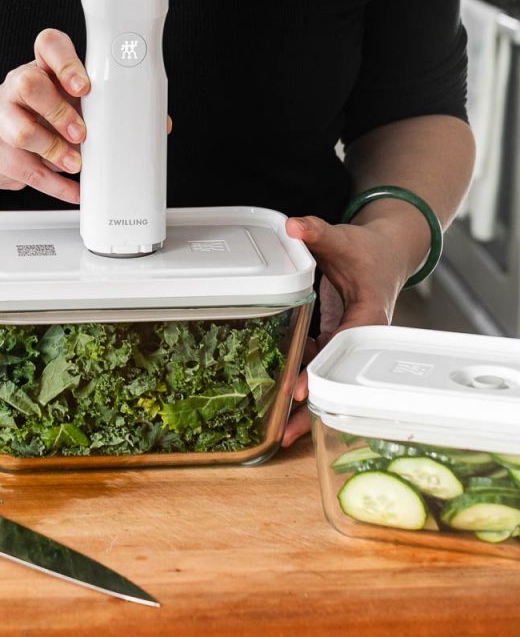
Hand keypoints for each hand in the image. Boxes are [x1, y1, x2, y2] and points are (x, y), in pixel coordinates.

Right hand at [0, 29, 89, 203]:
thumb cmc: (43, 119)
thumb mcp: (68, 103)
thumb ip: (94, 106)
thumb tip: (138, 123)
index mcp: (41, 66)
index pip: (48, 45)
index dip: (66, 63)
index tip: (84, 87)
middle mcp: (15, 83)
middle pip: (29, 83)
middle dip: (60, 112)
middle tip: (81, 134)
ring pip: (20, 130)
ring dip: (54, 150)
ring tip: (73, 164)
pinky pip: (22, 167)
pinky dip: (53, 185)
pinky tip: (72, 190)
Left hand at [280, 213, 406, 446]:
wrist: (386, 256)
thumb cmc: (367, 251)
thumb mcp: (341, 238)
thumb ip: (316, 231)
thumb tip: (294, 226)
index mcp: (368, 316)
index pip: (341, 347)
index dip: (320, 370)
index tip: (300, 391)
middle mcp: (360, 337)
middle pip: (334, 377)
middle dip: (311, 408)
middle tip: (284, 435)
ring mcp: (348, 343)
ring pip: (326, 378)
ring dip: (304, 403)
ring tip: (277, 432)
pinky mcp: (337, 342)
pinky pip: (319, 365)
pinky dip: (302, 379)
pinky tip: (279, 397)